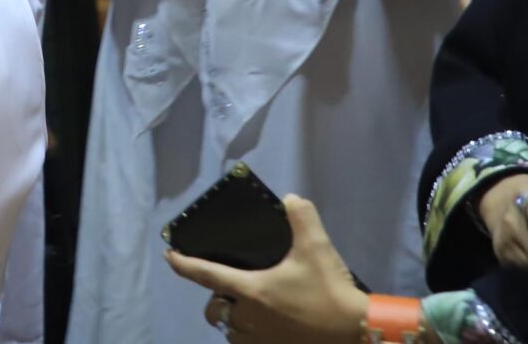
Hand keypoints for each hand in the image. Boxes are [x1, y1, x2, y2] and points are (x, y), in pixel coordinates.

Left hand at [165, 195, 366, 343]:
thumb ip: (302, 219)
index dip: (183, 265)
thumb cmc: (331, 291)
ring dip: (231, 322)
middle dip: (215, 301)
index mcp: (251, 290)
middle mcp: (248, 318)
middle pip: (214, 311)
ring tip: (245, 311)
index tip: (170, 256)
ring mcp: (261, 339)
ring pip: (230, 332)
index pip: (205, 275)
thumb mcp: (317, 248)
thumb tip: (291, 199)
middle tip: (228, 291)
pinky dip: (247, 339)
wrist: (357, 332)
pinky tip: (262, 329)